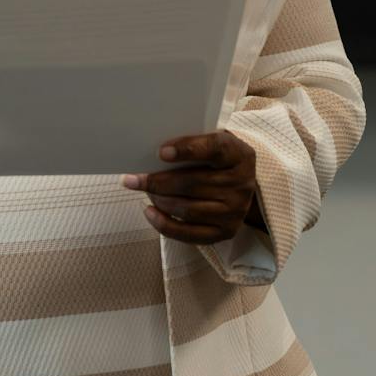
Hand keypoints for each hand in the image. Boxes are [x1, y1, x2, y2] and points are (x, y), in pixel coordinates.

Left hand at [120, 131, 260, 244]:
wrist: (239, 185)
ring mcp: (235, 211)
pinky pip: (190, 233)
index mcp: (239, 155)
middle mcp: (241, 184)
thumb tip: (154, 154)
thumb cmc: (216, 159)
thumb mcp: (212, 142)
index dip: (187, 149)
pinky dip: (165, 224)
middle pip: (193, 183)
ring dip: (159, 201)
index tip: (161, 152)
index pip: (214, 149)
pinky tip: (149, 212)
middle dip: (158, 181)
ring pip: (188, 209)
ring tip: (144, 192)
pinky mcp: (226, 232)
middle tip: (134, 179)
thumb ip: (191, 143)